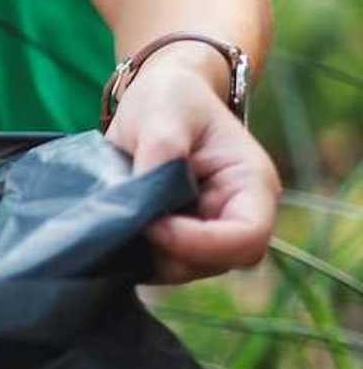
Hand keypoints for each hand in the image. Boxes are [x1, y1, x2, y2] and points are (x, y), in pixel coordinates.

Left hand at [103, 49, 281, 283]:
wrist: (159, 99)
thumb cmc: (170, 99)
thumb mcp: (164, 112)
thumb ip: (161, 155)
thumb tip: (144, 205)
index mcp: (252, 184)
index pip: (246, 239)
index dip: (197, 242)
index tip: (152, 222)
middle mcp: (238, 214)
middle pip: (213, 263)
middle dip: (167, 250)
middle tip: (128, 217)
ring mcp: (209, 232)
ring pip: (182, 270)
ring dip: (147, 253)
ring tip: (121, 213)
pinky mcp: (179, 241)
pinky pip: (158, 264)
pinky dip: (135, 253)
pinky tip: (117, 225)